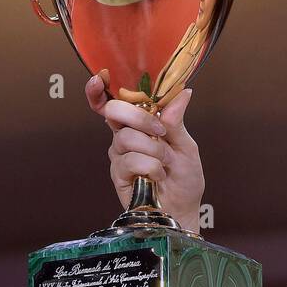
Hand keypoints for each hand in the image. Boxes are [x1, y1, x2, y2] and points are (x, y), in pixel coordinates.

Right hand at [85, 74, 204, 232]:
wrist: (183, 208)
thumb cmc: (185, 178)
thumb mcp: (187, 145)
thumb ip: (177, 121)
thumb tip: (182, 92)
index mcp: (139, 123)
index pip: (113, 101)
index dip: (99, 89)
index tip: (99, 78)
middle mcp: (125, 135)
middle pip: (114, 111)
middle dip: (139, 117)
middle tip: (160, 132)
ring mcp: (119, 154)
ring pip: (126, 137)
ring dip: (154, 150)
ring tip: (166, 163)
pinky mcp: (118, 174)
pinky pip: (130, 160)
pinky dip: (151, 167)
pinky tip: (158, 176)